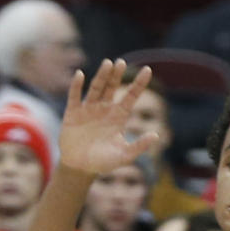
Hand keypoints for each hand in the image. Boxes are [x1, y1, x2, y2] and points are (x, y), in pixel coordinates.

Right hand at [58, 59, 158, 176]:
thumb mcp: (123, 156)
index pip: (131, 96)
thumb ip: (139, 146)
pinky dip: (76, 86)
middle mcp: (104, 108)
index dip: (139, 84)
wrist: (79, 168)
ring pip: (96, 88)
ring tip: (108, 63)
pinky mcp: (73, 113)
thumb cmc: (102, 162)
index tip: (148, 70)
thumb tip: (156, 135)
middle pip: (112, 87)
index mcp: (118, 116)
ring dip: (101, 76)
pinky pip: (75, 96)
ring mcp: (88, 109)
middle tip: (121, 63)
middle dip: (116, 75)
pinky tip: (80, 75)